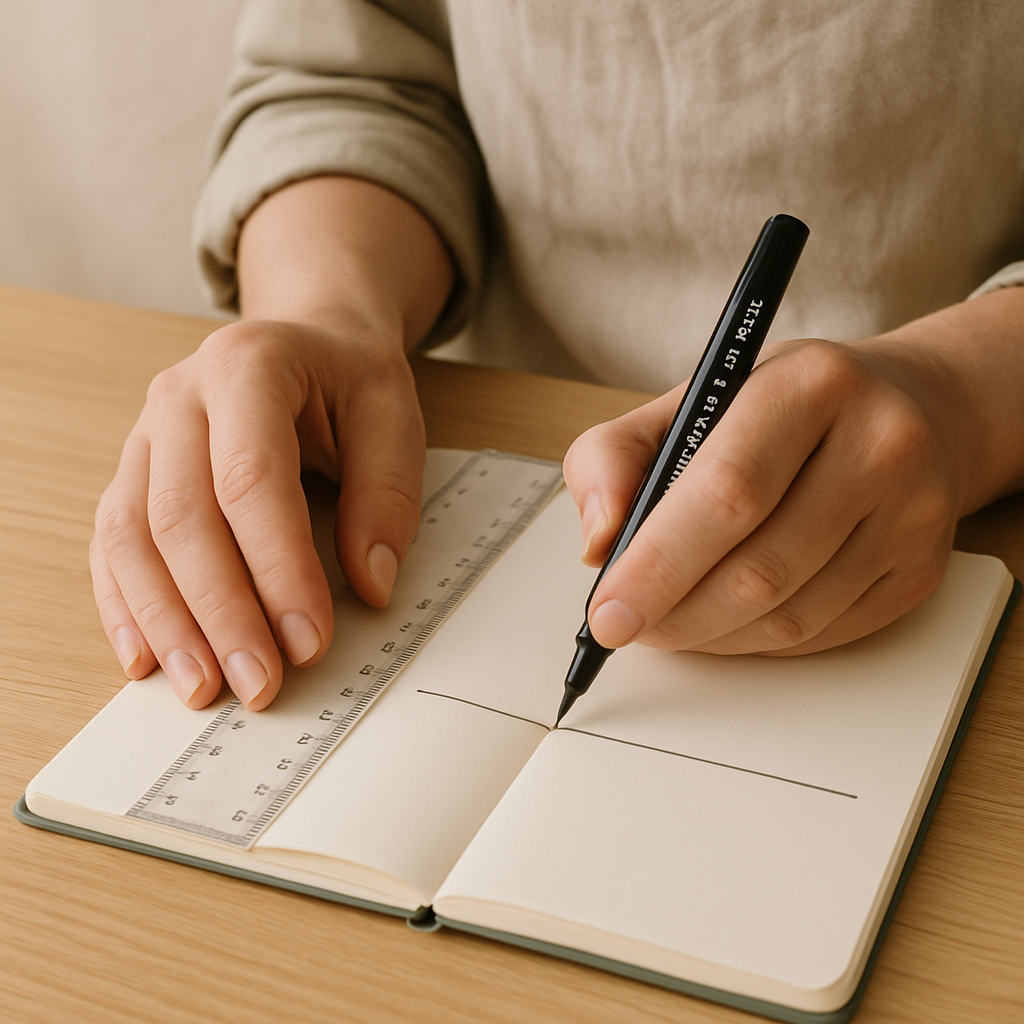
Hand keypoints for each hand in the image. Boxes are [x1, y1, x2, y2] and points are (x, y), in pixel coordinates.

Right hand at [91, 175, 451, 708]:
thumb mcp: (393, 416)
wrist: (306, 341)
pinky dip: (127, 606)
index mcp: (246, 366)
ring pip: (134, 537)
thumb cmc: (348, 378)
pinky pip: (112, 545)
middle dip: (221, 612)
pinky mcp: (133, 474)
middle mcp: (179, 398)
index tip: (309, 640)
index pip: (251, 480)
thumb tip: (371, 584)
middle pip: (182, 517)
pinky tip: (148, 658)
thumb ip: (387, 496)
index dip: (278, 568)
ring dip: (167, 622)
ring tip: (203, 688)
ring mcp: (145, 436)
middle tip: (258, 683)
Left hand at [563, 334, 970, 655]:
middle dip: (675, 614)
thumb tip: (597, 542)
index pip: (727, 492)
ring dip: (710, 636)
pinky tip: (725, 621)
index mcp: (809, 385)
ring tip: (669, 619)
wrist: (909, 408)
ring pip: (790, 616)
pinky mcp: (921, 571)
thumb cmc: (778, 408)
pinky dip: (756, 642)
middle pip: (759, 568)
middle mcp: (879, 443)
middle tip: (627, 624)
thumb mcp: (687, 401)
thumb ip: (613, 457)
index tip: (608, 610)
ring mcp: (912, 513)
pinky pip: (821, 636)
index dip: (658, 564)